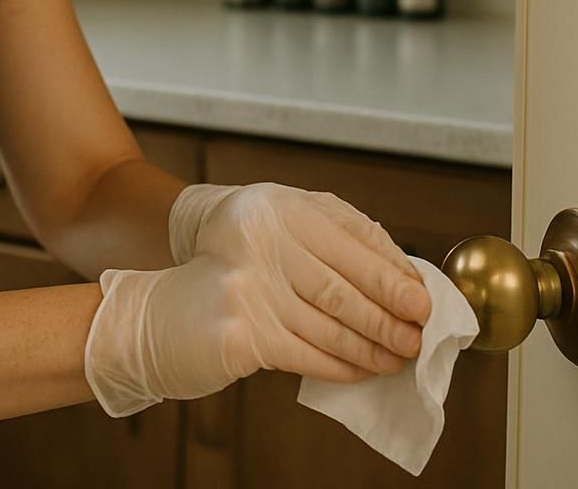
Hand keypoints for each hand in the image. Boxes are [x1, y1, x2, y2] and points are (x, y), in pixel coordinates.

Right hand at [172, 182, 430, 373]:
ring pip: (329, 323)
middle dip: (388, 316)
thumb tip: (401, 277)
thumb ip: (328, 242)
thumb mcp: (273, 235)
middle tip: (416, 336)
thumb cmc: (229, 273)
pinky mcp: (238, 332)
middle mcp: (259, 239)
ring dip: (370, 346)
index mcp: (277, 207)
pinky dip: (340, 365)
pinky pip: (306, 353)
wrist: (155, 313)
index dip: (393, 275)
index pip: (352, 241)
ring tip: (395, 357)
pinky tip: (360, 369)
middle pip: (343, 286)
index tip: (422, 300)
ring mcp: (246, 286)